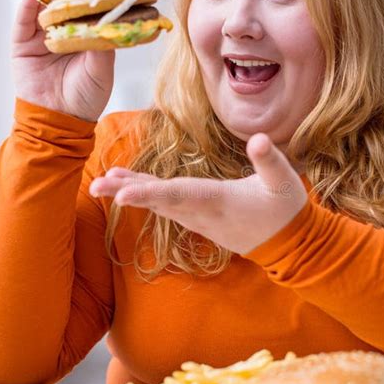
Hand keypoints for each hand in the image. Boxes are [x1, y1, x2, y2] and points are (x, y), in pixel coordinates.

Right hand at [11, 0, 114, 120]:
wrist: (59, 120)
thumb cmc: (86, 98)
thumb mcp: (101, 70)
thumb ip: (103, 44)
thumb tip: (108, 18)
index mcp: (86, 38)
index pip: (89, 9)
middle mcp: (64, 33)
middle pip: (66, 2)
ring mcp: (42, 36)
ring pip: (45, 6)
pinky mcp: (23, 42)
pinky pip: (24, 18)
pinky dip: (29, 2)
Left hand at [89, 133, 307, 253]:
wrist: (289, 244)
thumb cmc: (286, 209)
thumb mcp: (284, 182)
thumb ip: (270, 160)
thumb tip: (259, 138)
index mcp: (218, 200)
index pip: (178, 195)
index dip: (149, 193)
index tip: (121, 195)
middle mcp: (202, 212)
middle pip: (159, 201)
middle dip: (126, 193)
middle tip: (95, 187)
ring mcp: (199, 219)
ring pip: (159, 205)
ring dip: (130, 194)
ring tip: (103, 183)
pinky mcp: (199, 220)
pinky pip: (166, 209)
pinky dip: (145, 198)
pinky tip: (128, 189)